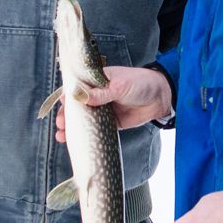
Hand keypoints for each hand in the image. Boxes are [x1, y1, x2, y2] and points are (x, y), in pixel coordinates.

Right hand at [52, 64, 172, 141]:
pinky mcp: (112, 123)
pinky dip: (87, 135)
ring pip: (84, 120)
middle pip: (78, 106)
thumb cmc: (140, 83)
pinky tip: (76, 141)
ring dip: (73, 127)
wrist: (161, 97)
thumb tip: (80, 96)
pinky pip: (96, 130)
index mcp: (98, 81)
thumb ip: (101, 93)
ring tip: (62, 135)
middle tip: (61, 123)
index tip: (61, 104)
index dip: (68, 96)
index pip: (78, 87)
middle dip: (67, 115)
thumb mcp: (120, 85)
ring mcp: (104, 110)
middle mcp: (98, 95)